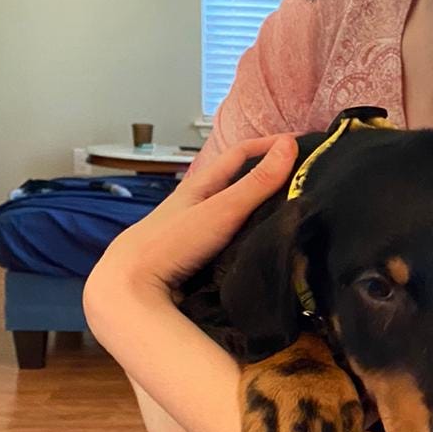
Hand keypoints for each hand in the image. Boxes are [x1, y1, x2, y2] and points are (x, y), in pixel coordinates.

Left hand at [86, 134, 297, 302]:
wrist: (128, 288)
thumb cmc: (171, 243)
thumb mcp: (221, 211)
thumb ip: (255, 183)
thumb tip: (290, 145)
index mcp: (198, 187)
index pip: (239, 154)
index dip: (270, 145)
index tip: (303, 143)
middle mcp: (192, 205)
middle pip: (233, 182)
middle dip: (263, 175)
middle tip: (300, 178)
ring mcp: (189, 233)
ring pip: (228, 213)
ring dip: (254, 210)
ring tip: (287, 215)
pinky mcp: (189, 260)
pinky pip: (224, 241)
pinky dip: (244, 237)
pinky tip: (256, 248)